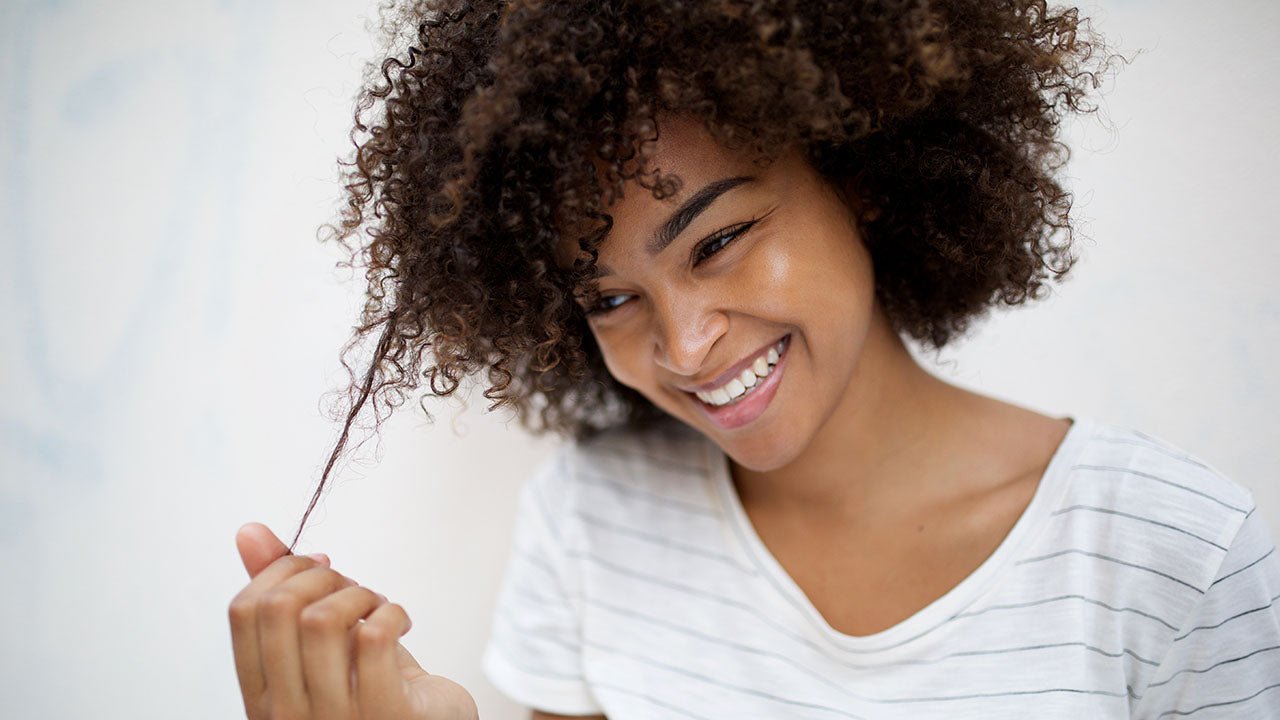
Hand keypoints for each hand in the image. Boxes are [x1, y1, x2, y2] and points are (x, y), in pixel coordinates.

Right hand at [228, 523, 477, 719]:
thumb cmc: (372, 687)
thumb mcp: (321, 643)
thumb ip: (283, 594)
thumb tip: (249, 532)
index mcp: (262, 695)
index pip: (242, 612)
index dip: (281, 570)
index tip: (316, 568)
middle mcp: (286, 713)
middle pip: (278, 608)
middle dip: (320, 575)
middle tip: (349, 586)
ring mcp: (334, 718)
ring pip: (322, 619)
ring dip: (358, 594)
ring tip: (376, 605)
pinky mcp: (385, 712)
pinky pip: (374, 637)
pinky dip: (391, 612)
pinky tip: (399, 623)